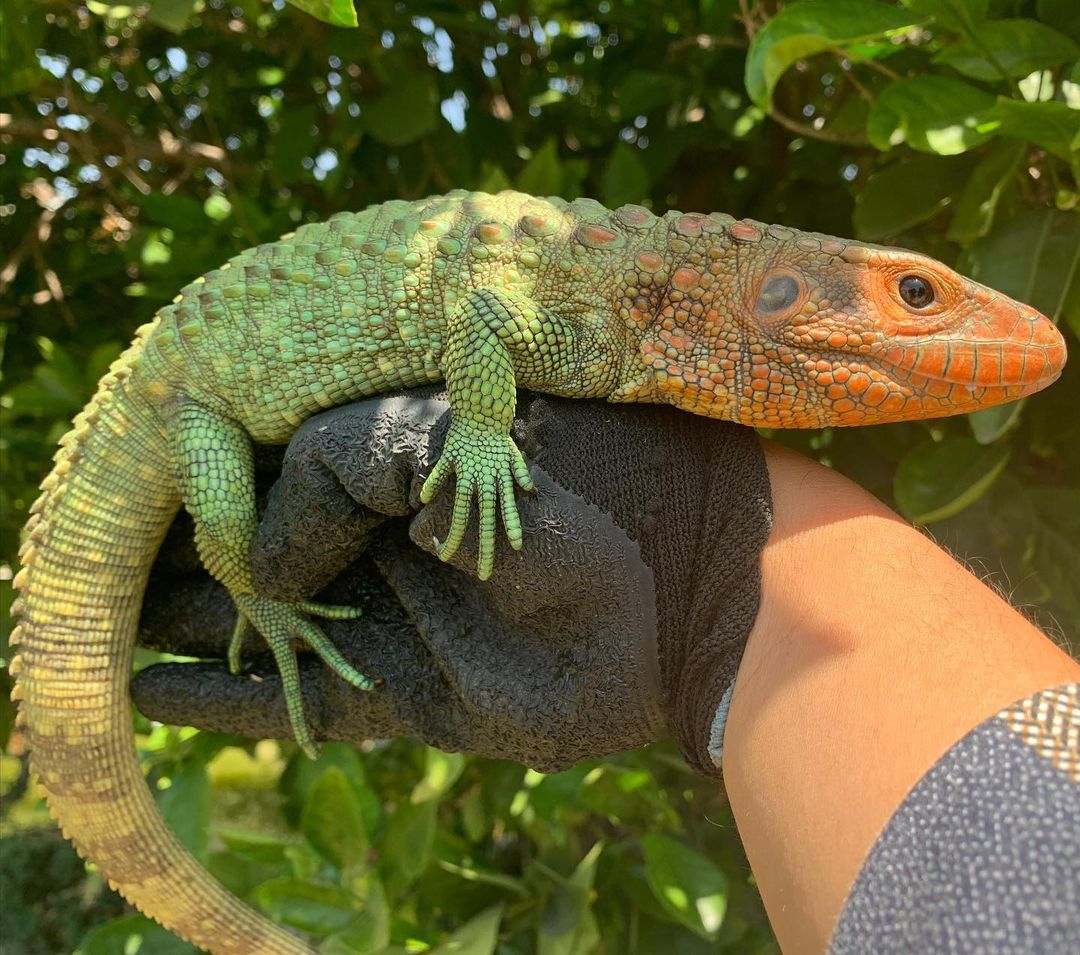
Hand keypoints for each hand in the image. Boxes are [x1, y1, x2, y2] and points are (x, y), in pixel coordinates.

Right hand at [133, 389, 771, 774]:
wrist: (694, 592)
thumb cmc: (594, 488)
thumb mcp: (462, 438)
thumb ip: (350, 468)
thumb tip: (273, 558)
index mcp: (403, 448)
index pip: (280, 456)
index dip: (229, 483)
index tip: (186, 505)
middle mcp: (387, 531)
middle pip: (258, 540)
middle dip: (189, 549)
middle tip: (109, 555)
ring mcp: (393, 613)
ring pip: (266, 622)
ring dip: (191, 621)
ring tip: (109, 623)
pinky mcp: (409, 692)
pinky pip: (303, 700)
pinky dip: (230, 699)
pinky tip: (157, 690)